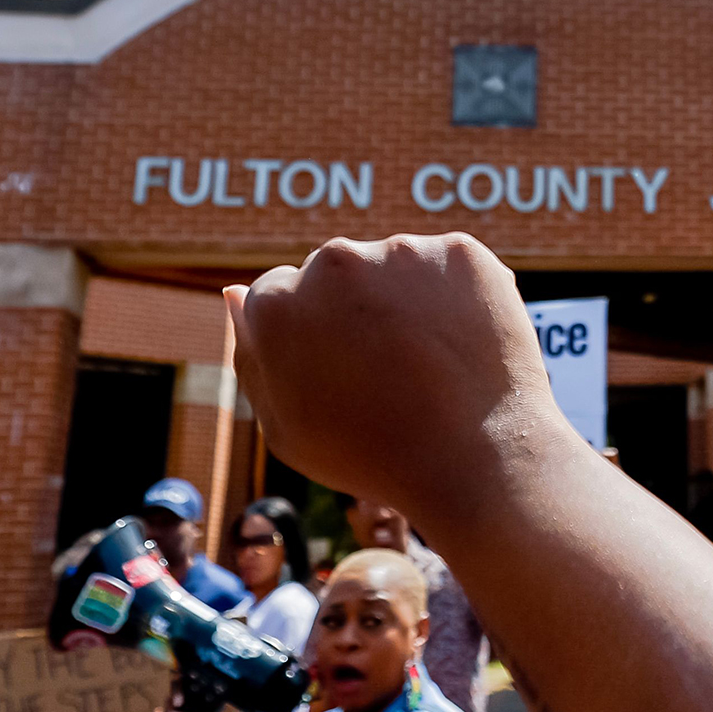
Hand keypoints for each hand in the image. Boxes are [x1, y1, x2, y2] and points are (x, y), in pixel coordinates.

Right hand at [225, 233, 562, 523]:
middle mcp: (332, 262)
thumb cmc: (373, 456)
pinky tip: (460, 345)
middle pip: (335, 273)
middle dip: (354, 309)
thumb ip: (251, 357)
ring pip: (393, 265)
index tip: (341, 375)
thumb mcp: (286, 429)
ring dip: (405, 299)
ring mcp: (400, 251)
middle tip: (390, 372)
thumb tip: (234, 292)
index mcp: (277, 304)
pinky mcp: (461, 251)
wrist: (478, 460)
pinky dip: (454, 296)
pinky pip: (447, 266)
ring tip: (429, 364)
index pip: (278, 295)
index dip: (310, 339)